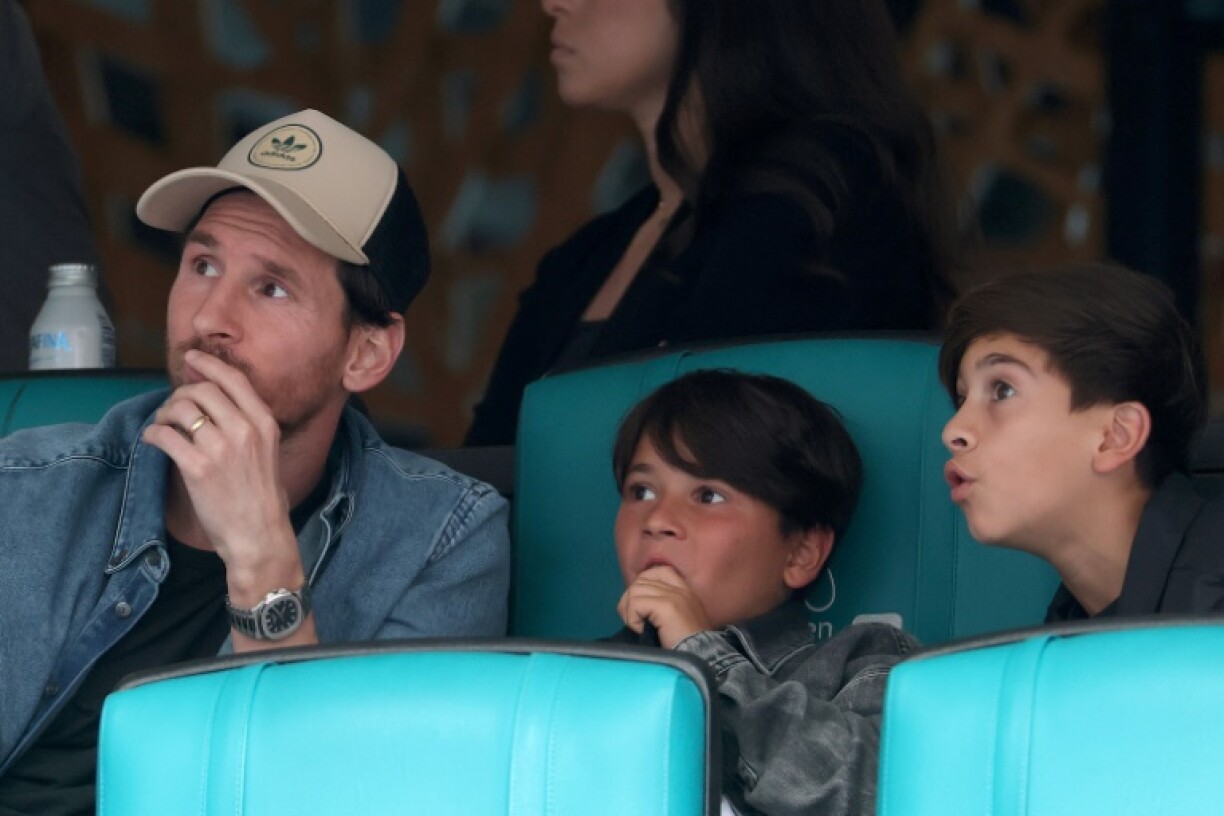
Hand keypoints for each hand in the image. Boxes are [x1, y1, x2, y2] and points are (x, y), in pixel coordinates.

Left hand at [142, 349, 300, 599]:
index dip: (208, 364)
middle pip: (202, 390)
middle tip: (172, 408)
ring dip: (164, 413)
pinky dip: (153, 434)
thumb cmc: (263, 497)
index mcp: (264, 423)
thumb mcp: (269, 452)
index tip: (191, 358)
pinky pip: (165, 436)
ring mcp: (221, 448)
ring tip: (163, 425)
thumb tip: (215, 401)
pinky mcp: (198, 468)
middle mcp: (244, 429)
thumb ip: (248, 425)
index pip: (233, 380)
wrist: (259, 534)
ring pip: (181, 409)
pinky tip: (153, 440)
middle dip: (180, 394)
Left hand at [617, 565, 712, 648]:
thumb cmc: (689, 647)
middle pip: (640, 581)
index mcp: (685, 591)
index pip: (657, 571)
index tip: (641, 607)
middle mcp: (680, 589)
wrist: (702, 659)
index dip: (643, 585)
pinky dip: (632, 619)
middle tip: (635, 622)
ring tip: (639, 627)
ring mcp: (673, 595)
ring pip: (634, 591)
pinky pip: (635, 603)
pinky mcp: (666, 606)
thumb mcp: (681, 622)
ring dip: (630, 611)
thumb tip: (637, 603)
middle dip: (630, 602)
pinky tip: (642, 631)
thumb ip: (665, 607)